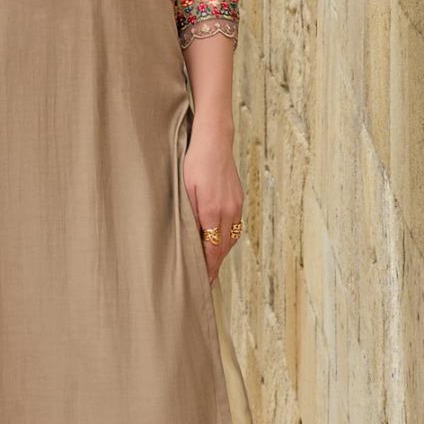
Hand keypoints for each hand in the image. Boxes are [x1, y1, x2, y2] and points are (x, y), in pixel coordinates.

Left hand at [183, 130, 243, 283]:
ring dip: (222, 253)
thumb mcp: (185, 190)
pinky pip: (235, 225)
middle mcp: (228, 211)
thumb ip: (190, 215)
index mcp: (213, 211)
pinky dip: (227, 238)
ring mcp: (236, 205)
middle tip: (208, 282)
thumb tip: (192, 238)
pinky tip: (220, 240)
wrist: (214, 141)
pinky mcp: (238, 198)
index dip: (209, 268)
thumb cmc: (194, 162)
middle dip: (216, 266)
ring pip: (231, 237)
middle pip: (223, 247)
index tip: (205, 282)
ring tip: (213, 266)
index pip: (212, 249)